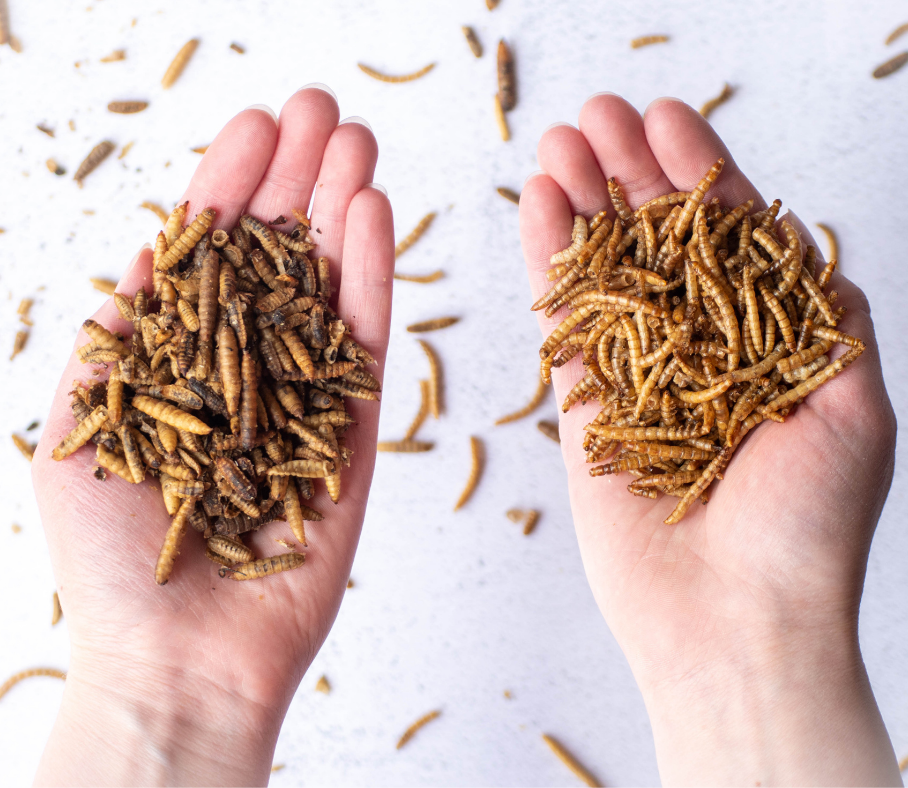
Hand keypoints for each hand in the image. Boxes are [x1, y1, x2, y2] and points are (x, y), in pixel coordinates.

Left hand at [31, 87, 393, 785]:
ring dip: (342, 210)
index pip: (213, 254)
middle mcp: (248, 367)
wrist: (179, 657)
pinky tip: (374, 216)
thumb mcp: (80, 424)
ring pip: (330, 285)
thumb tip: (153, 254)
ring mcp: (306, 396)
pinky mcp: (355, 432)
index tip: (258, 122)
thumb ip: (122, 338)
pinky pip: (366, 342)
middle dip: (298, 177)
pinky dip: (372, 276)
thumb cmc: (111, 555)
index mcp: (182, 360)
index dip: (232, 183)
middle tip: (325, 108)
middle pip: (278, 256)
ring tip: (358, 143)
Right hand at [520, 94, 899, 784]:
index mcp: (764, 345)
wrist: (734, 624)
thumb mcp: (856, 404)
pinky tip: (540, 203)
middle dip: (629, 172)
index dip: (700, 174)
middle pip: (657, 242)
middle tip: (596, 111)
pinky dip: (550, 259)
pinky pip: (563, 319)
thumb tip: (802, 243)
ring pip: (604, 270)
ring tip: (558, 139)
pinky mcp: (583, 407)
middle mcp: (696, 351)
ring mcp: (635, 375)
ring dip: (582, 200)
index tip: (669, 117)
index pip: (728, 240)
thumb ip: (830, 316)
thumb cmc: (809, 529)